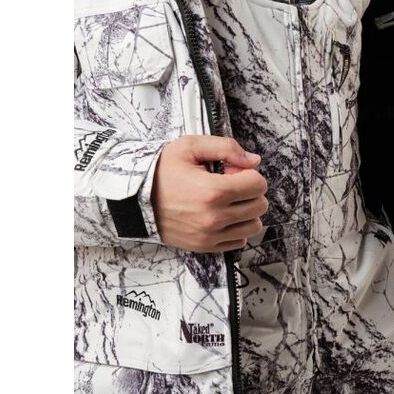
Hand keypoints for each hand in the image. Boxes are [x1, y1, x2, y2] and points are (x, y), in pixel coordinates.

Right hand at [151, 135, 268, 252]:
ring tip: (228, 201)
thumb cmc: (161, 171)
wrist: (134, 199)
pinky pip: (239, 241)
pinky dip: (237, 228)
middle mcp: (214, 218)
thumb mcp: (190, 147)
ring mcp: (210, 235)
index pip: (258, 185)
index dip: (249, 173)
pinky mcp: (205, 246)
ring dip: (247, 211)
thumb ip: (226, 147)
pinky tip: (222, 215)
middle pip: (259, 205)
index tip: (232, 171)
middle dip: (251, 191)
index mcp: (213, 191)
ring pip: (253, 225)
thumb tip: (254, 160)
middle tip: (230, 184)